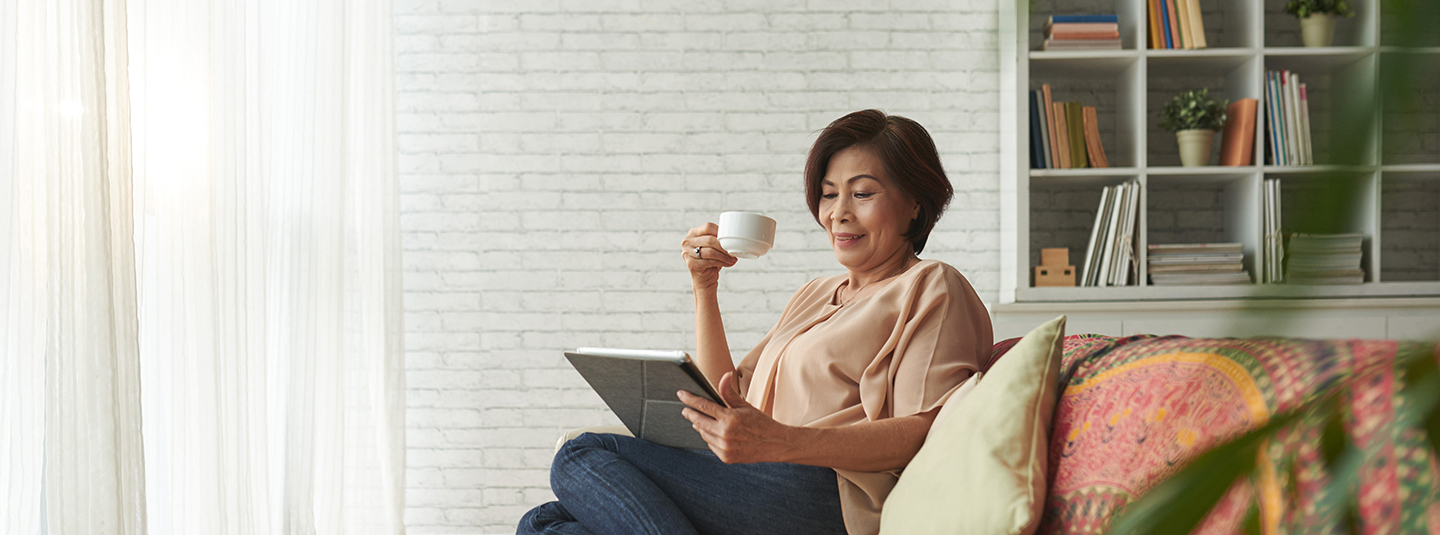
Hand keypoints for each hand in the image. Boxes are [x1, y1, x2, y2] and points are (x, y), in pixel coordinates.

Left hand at [678, 372, 794, 463]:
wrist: (775, 444)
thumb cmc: (761, 423)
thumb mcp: (745, 405)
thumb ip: (729, 393)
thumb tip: (724, 375)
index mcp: (729, 418)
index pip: (703, 405)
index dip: (690, 399)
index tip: (681, 394)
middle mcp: (725, 434)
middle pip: (698, 421)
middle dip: (690, 414)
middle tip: (685, 409)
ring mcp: (724, 447)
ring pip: (703, 434)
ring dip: (700, 426)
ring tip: (700, 421)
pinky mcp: (725, 457)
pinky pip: (711, 445)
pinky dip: (710, 438)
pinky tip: (713, 433)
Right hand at [681, 223, 735, 290]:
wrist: (704, 278)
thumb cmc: (710, 260)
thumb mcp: (714, 246)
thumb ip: (718, 239)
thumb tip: (733, 236)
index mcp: (693, 233)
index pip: (708, 227)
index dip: (721, 232)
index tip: (730, 239)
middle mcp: (687, 241)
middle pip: (709, 239)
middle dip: (724, 246)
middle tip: (733, 251)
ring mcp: (687, 253)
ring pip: (710, 251)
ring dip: (724, 256)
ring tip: (732, 259)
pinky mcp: (691, 264)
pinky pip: (709, 261)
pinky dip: (720, 263)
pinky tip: (727, 264)